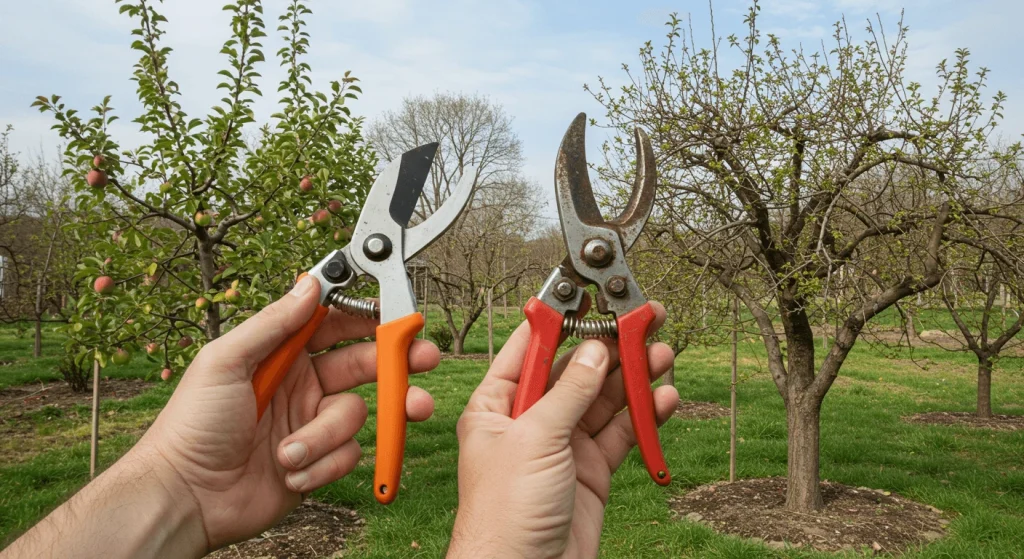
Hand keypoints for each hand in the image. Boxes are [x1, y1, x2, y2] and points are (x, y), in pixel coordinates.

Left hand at [135, 276, 438, 550]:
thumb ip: (273, 322)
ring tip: (291, 451)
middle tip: (424, 361)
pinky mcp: (319, 461)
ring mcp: (313, 423)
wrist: (186, 495)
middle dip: (396, 364)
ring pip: (355, 416)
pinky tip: (288, 472)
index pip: (336, 325)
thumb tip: (310, 283)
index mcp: (282, 354)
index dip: (370, 318)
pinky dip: (319, 464)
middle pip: (365, 365)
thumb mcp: (225, 361)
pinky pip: (347, 456)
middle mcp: (303, 384)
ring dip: (324, 436)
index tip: (399, 315)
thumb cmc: (193, 425)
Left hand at [448, 302, 678, 558]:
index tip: (586, 294)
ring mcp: (561, 447)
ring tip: (661, 354)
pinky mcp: (590, 472)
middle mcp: (529, 421)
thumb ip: (570, 394)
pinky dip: (643, 417)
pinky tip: (663, 398)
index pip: (529, 350)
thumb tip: (595, 350)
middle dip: (609, 347)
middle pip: (575, 372)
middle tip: (643, 321)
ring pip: (602, 401)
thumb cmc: (504, 514)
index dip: (559, 321)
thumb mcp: (535, 440)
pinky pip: (620, 435)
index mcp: (496, 406)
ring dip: (632, 378)